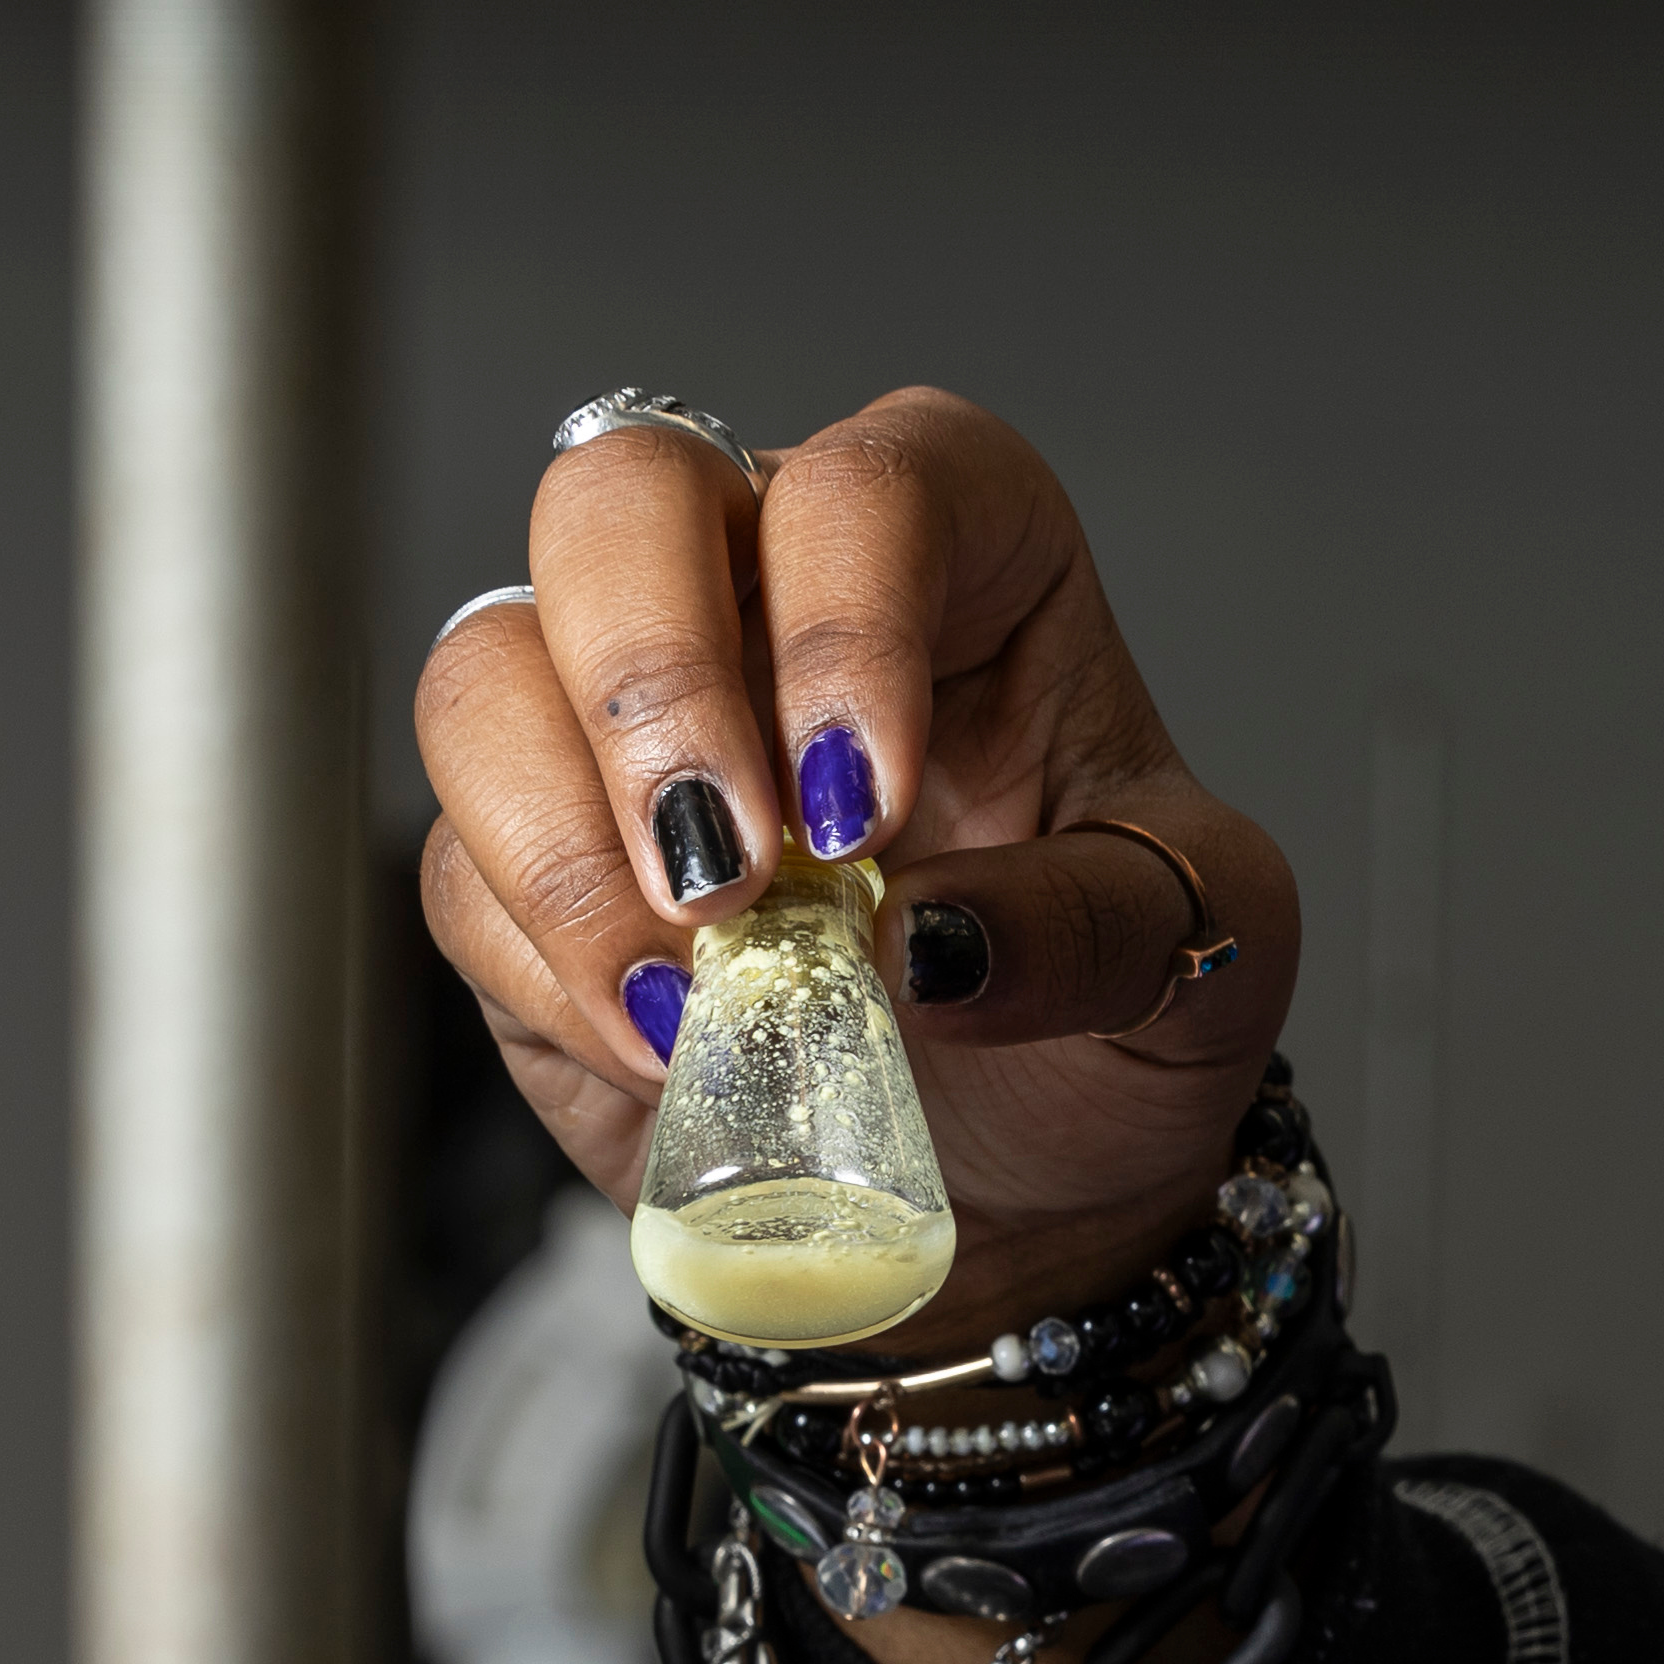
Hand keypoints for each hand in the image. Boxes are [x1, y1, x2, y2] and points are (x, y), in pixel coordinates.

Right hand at [412, 389, 1300, 1341]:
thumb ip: (1091, 929)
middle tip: (734, 869)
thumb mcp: (1201, 958)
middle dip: (651, 683)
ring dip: (568, 839)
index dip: (842, 624)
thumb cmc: (1123, 1012)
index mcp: (960, 557)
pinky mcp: (527, 860)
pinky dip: (551, 962)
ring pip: (489, 669)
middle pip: (618, 499)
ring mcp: (624, 719)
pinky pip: (462, 864)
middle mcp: (763, 592)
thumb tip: (922, 940)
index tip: (871, 799)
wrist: (1039, 1177)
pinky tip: (668, 1045)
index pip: (868, 487)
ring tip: (697, 989)